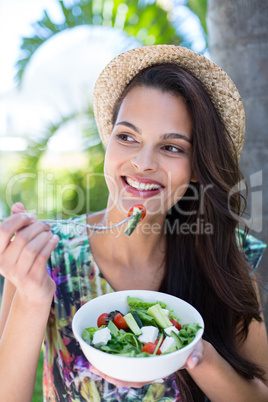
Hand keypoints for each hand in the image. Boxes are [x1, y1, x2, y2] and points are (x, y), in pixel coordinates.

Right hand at [0, 203, 58, 304]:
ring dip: (45, 235)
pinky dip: (51, 244)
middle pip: (21, 236)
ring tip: (50, 233)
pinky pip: (43, 255)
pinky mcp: (33, 278)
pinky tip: (55, 239)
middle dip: (37, 226)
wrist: (34, 290)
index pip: (3, 229)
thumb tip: (18, 205)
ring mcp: (17, 273)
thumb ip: (17, 224)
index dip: (19, 218)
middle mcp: (3, 264)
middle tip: (46, 225)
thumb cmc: (26, 262)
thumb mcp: (18, 244)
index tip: (31, 217)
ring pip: (33, 246)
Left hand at [89, 339, 204, 387]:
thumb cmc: (194, 349)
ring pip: (123, 363)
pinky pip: (126, 349)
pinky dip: (114, 347)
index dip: (124, 379)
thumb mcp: (197, 351)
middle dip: (109, 372)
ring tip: (91, 357)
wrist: (192, 345)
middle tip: (93, 366)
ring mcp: (144, 357)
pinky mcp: (142, 346)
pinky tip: (102, 342)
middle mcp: (148, 365)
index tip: (111, 377)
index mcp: (158, 368)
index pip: (139, 378)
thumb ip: (197, 355)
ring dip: (107, 361)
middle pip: (126, 373)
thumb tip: (194, 361)